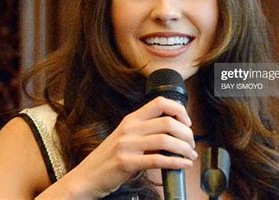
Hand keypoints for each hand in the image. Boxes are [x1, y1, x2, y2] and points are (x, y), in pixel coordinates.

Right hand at [67, 96, 196, 198]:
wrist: (87, 176)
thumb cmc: (110, 158)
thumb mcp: (126, 137)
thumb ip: (145, 131)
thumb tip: (175, 130)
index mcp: (131, 119)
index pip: (160, 102)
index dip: (179, 110)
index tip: (187, 123)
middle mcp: (130, 128)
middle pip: (168, 122)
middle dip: (186, 133)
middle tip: (192, 144)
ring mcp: (127, 145)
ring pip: (166, 140)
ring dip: (184, 148)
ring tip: (190, 155)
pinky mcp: (126, 163)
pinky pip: (158, 160)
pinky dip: (176, 162)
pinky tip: (183, 164)